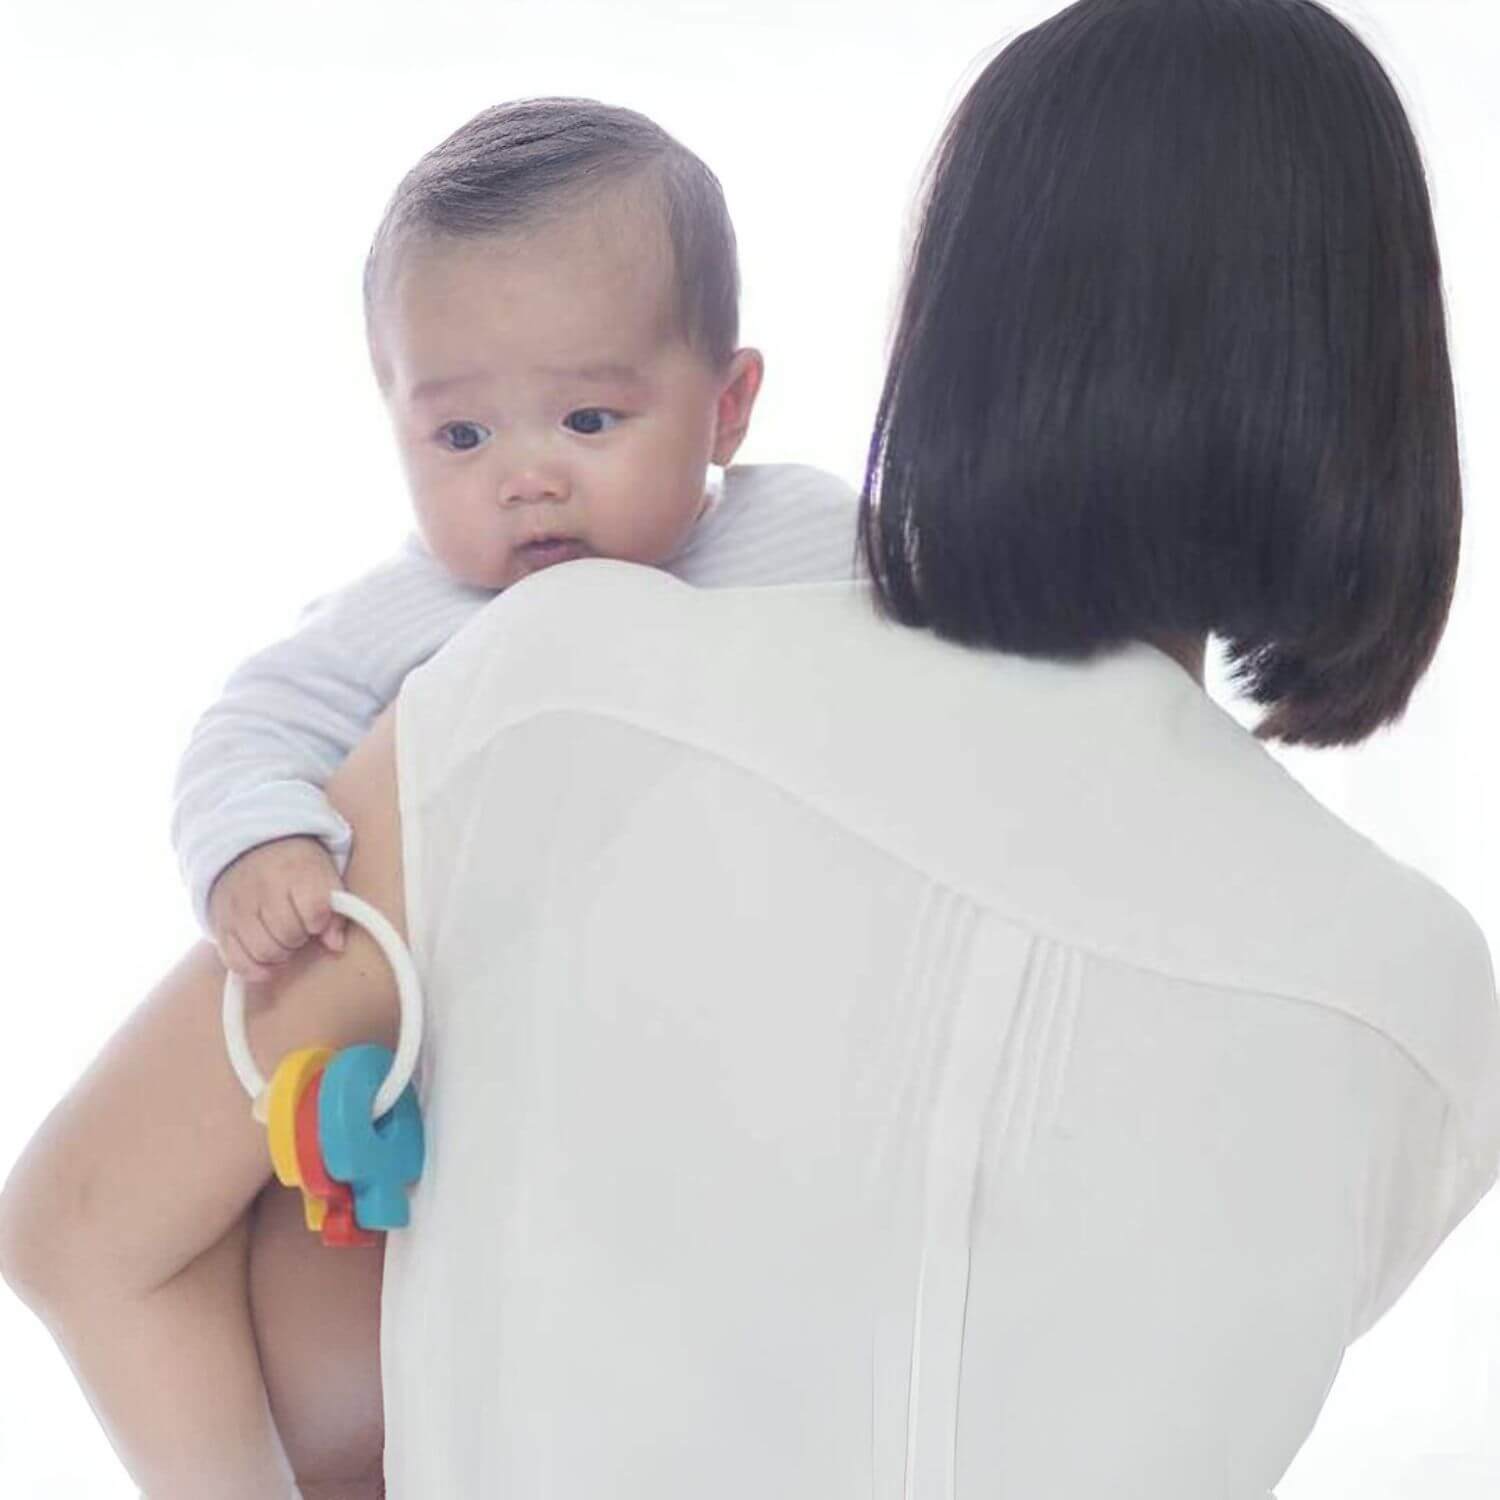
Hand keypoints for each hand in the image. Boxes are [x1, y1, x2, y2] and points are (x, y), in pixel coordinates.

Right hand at [207, 836, 347, 983]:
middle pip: (289, 935)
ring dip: (279, 954)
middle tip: (299, 929)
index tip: (316, 919)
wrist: (250, 848)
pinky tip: (266, 961)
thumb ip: (336, 910)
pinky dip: (254, 969)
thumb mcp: (325, 874)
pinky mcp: (221, 925)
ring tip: (282, 940)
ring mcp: (238, 907)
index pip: (314, 911)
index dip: (319, 923)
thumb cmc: (296, 867)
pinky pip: (236, 961)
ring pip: (263, 952)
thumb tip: (336, 945)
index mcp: (296, 871)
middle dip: (300, 938)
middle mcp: (263, 888)